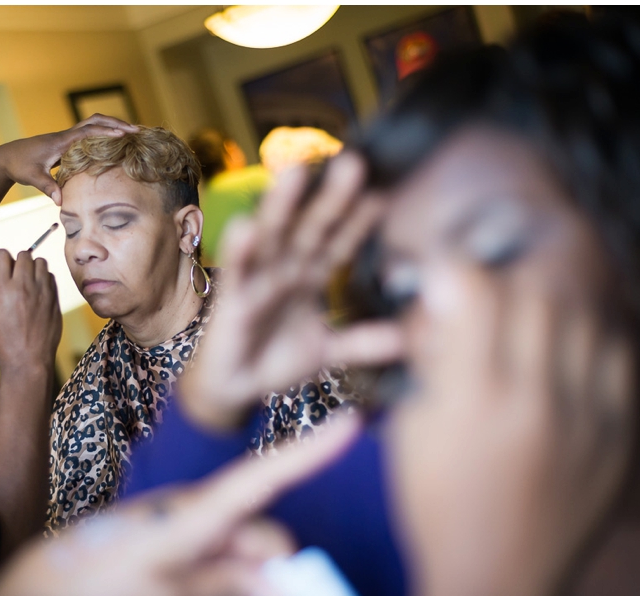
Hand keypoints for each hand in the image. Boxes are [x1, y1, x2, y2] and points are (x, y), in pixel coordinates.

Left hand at [0, 114, 137, 204]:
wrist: (7, 157)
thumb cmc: (20, 166)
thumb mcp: (33, 177)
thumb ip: (48, 187)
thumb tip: (60, 201)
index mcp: (61, 141)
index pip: (88, 131)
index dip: (107, 132)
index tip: (124, 134)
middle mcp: (65, 135)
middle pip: (95, 121)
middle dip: (115, 123)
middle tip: (136, 130)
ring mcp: (66, 138)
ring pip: (92, 125)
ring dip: (111, 126)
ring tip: (130, 133)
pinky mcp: (66, 143)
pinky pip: (88, 134)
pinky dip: (102, 134)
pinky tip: (113, 142)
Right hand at [0, 249, 61, 373]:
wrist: (28, 357)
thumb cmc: (5, 338)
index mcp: (3, 288)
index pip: (2, 254)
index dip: (1, 260)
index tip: (2, 270)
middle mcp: (23, 285)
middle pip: (24, 254)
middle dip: (18, 262)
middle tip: (16, 276)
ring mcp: (42, 290)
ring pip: (41, 261)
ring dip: (33, 268)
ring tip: (29, 283)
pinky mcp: (54, 297)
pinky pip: (50, 276)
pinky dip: (44, 279)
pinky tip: (39, 293)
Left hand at [0, 415, 361, 595]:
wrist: (45, 588)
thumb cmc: (103, 589)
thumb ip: (227, 587)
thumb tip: (284, 591)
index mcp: (194, 516)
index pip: (261, 480)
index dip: (308, 453)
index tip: (350, 422)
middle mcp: (195, 511)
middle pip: (261, 532)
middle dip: (275, 568)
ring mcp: (185, 525)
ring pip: (242, 548)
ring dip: (249, 581)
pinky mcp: (177, 541)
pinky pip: (220, 556)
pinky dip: (228, 580)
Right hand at [180, 154, 404, 429]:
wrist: (235, 387)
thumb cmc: (275, 359)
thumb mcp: (326, 351)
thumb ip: (362, 342)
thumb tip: (406, 339)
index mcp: (309, 276)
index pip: (339, 243)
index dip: (359, 222)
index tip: (384, 196)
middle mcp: (286, 269)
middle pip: (311, 227)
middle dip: (331, 198)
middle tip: (353, 164)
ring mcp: (258, 279)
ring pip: (272, 236)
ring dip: (281, 206)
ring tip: (294, 173)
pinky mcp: (233, 298)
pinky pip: (237, 271)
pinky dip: (240, 249)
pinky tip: (245, 227)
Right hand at [388, 262, 634, 595]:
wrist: (498, 579)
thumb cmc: (436, 502)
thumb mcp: (412, 429)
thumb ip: (430, 359)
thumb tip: (442, 296)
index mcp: (472, 398)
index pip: (475, 291)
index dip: (457, 264)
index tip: (445, 266)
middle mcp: (536, 399)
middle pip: (540, 289)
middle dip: (512, 263)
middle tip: (495, 264)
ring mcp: (587, 417)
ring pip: (589, 314)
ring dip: (559, 289)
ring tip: (535, 284)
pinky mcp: (618, 435)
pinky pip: (619, 354)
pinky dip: (595, 329)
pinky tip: (572, 333)